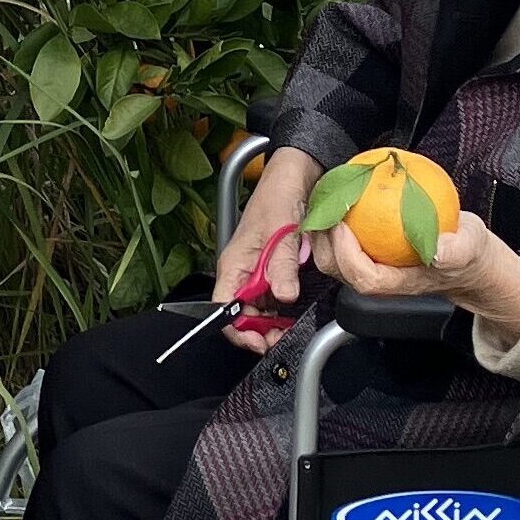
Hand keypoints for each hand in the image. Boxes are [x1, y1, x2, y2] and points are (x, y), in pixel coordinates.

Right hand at [216, 144, 315, 350]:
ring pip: (257, 310)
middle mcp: (242, 271)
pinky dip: (282, 309)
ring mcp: (258, 272)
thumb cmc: (278, 195)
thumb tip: (283, 296)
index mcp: (234, 264)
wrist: (296, 176)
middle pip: (241, 314)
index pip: (223, 308)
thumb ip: (281, 265)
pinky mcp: (273, 270)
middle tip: (280, 338)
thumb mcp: (281, 231)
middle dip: (257, 332)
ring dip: (271, 323)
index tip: (258, 342)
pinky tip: (293, 312)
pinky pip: (273, 298)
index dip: (237, 331)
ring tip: (288, 328)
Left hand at [317, 207, 519, 344]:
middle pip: (338, 269)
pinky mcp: (368, 249)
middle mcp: (378, 276)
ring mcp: (371, 263)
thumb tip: (439, 251)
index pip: (364, 279)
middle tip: (325, 209)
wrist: (467, 256)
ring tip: (323, 200)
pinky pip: (344, 236)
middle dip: (323, 243)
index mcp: (397, 282)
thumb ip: (456, 251)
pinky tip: (338, 193)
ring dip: (323, 230)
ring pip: (334, 255)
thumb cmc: (466, 254)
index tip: (343, 227)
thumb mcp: (470, 248)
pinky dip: (336, 217)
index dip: (348, 257)